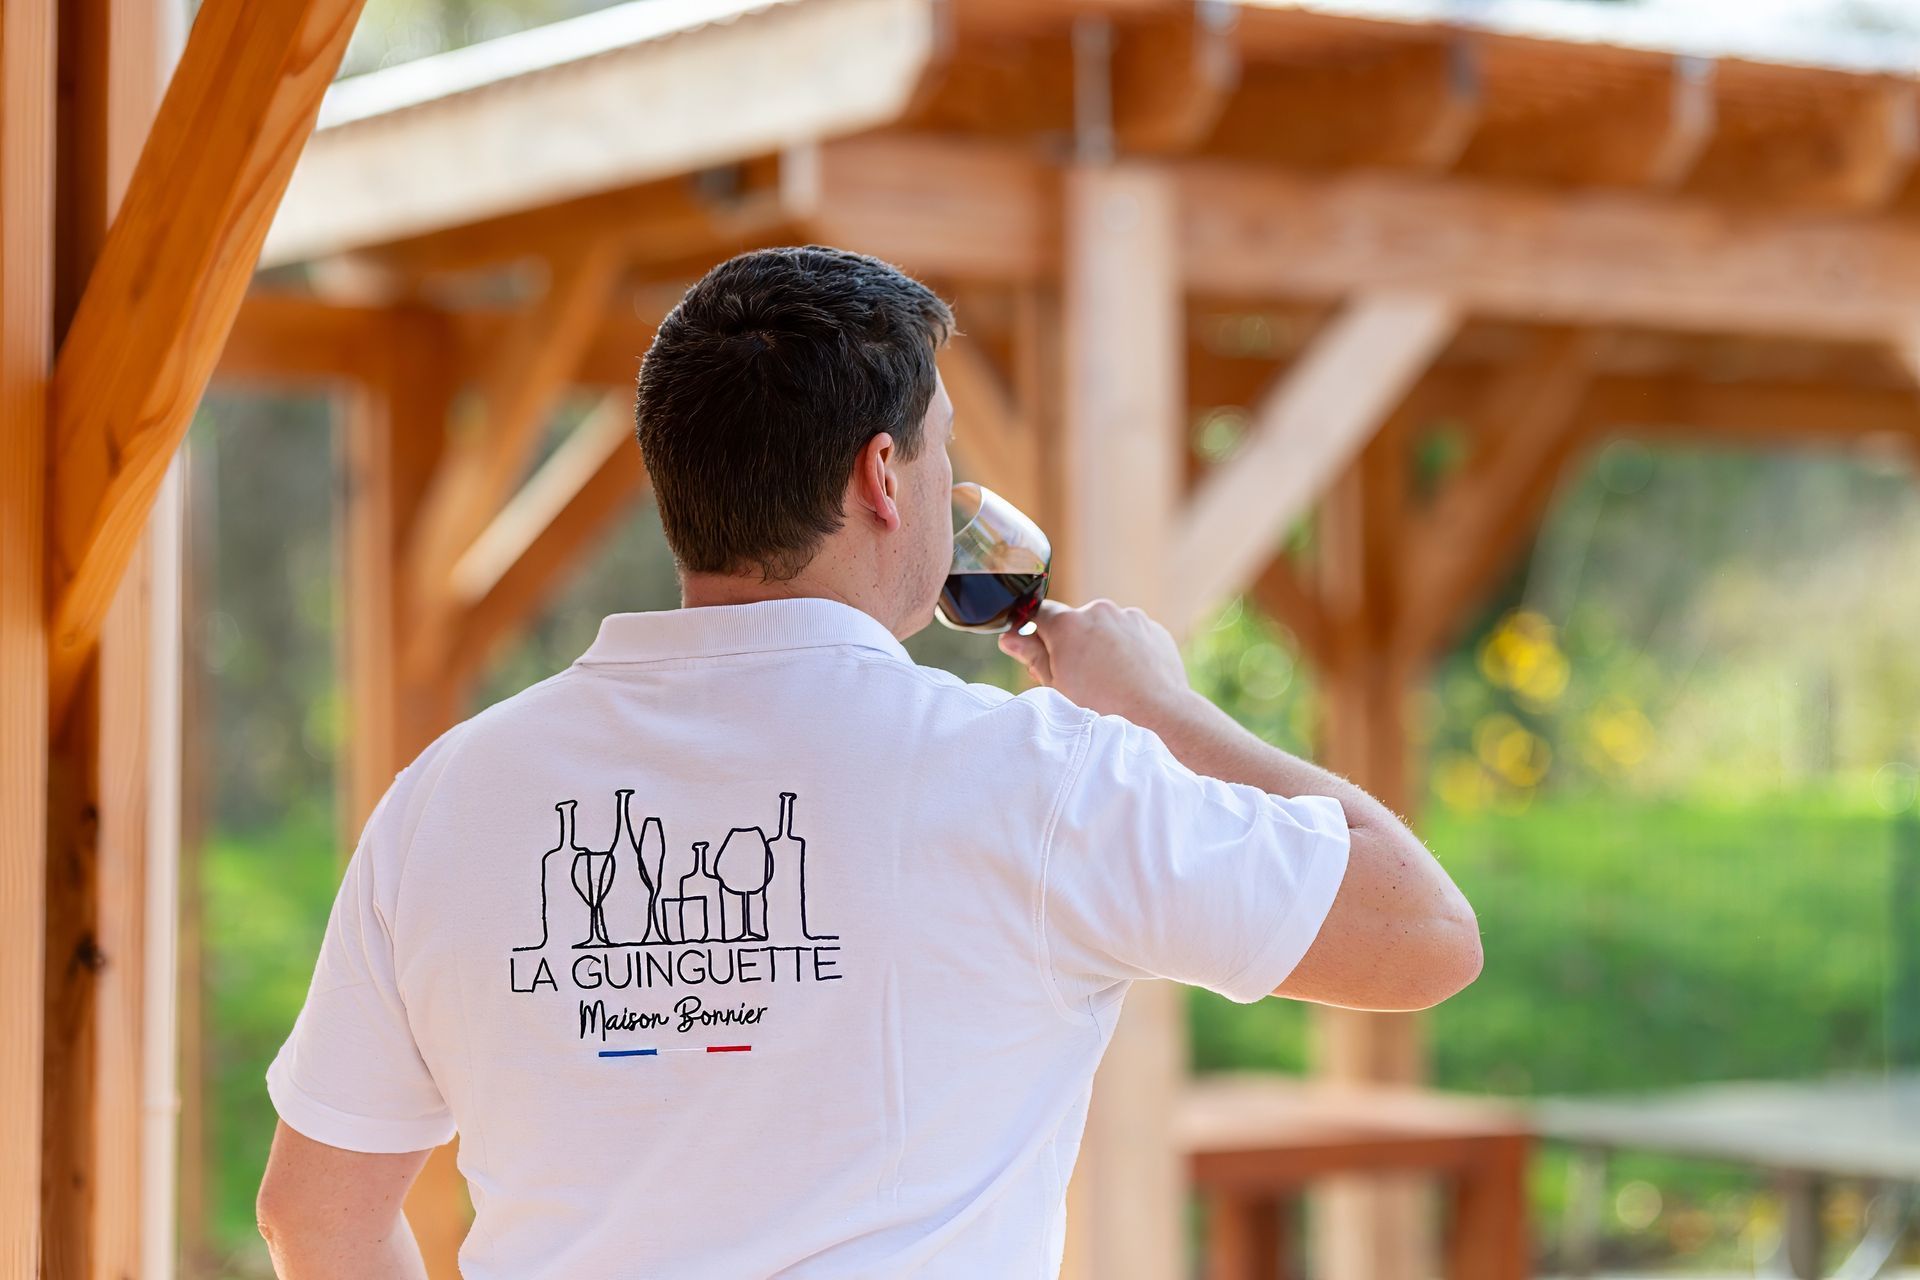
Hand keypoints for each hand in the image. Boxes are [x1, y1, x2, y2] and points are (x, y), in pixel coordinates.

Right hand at [998, 599, 1193, 721]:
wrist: (1158, 714)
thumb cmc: (1103, 706)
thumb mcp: (1057, 686)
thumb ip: (1033, 656)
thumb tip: (1010, 638)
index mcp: (1068, 624)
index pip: (1039, 614)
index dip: (1035, 633)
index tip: (1038, 652)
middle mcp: (1098, 610)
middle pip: (1074, 622)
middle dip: (1072, 643)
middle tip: (1077, 677)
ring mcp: (1129, 617)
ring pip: (1105, 627)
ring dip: (1101, 645)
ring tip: (1109, 680)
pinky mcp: (1152, 628)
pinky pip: (1131, 634)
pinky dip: (1127, 649)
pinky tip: (1130, 676)